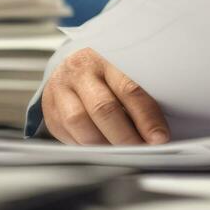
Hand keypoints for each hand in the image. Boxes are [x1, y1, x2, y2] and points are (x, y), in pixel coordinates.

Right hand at [41, 47, 168, 145]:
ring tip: (122, 152)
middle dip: (126, 136)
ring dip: (104, 143)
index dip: (146, 117)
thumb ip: (138, 95)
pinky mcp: (49, 109)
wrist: (69, 65)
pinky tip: (101, 147)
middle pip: (103, 108)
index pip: (129, 89)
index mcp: (107, 58)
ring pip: (80, 123)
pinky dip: (87, 146)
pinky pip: (67, 133)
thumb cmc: (105, 72)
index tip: (159, 138)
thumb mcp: (123, 71)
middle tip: (142, 150)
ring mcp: (61, 90)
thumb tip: (158, 129)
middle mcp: (80, 72)